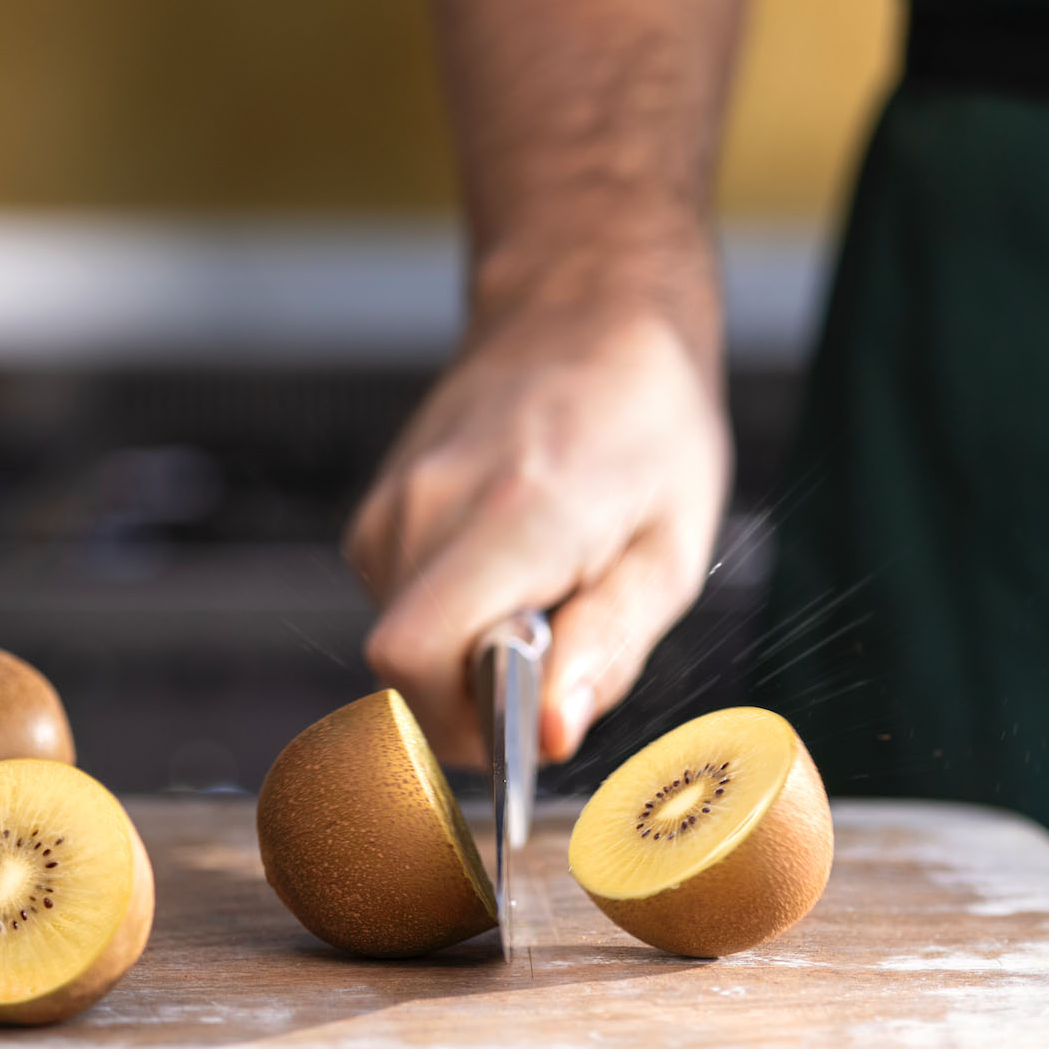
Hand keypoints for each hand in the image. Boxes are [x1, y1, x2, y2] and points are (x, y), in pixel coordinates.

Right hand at [344, 284, 729, 769]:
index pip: (413, 661)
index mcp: (513, 514)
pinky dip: (452, 615)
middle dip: (480, 696)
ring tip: (541, 588)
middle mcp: (428, 504)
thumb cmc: (646, 426)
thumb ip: (608, 649)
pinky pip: (400, 606)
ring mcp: (390, 502)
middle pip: (404, 669)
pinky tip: (507, 565)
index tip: (536, 716)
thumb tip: (553, 736)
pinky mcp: (377, 510)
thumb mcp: (671, 550)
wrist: (583, 312)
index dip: (466, 722)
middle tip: (560, 644)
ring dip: (469, 650)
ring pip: (402, 643)